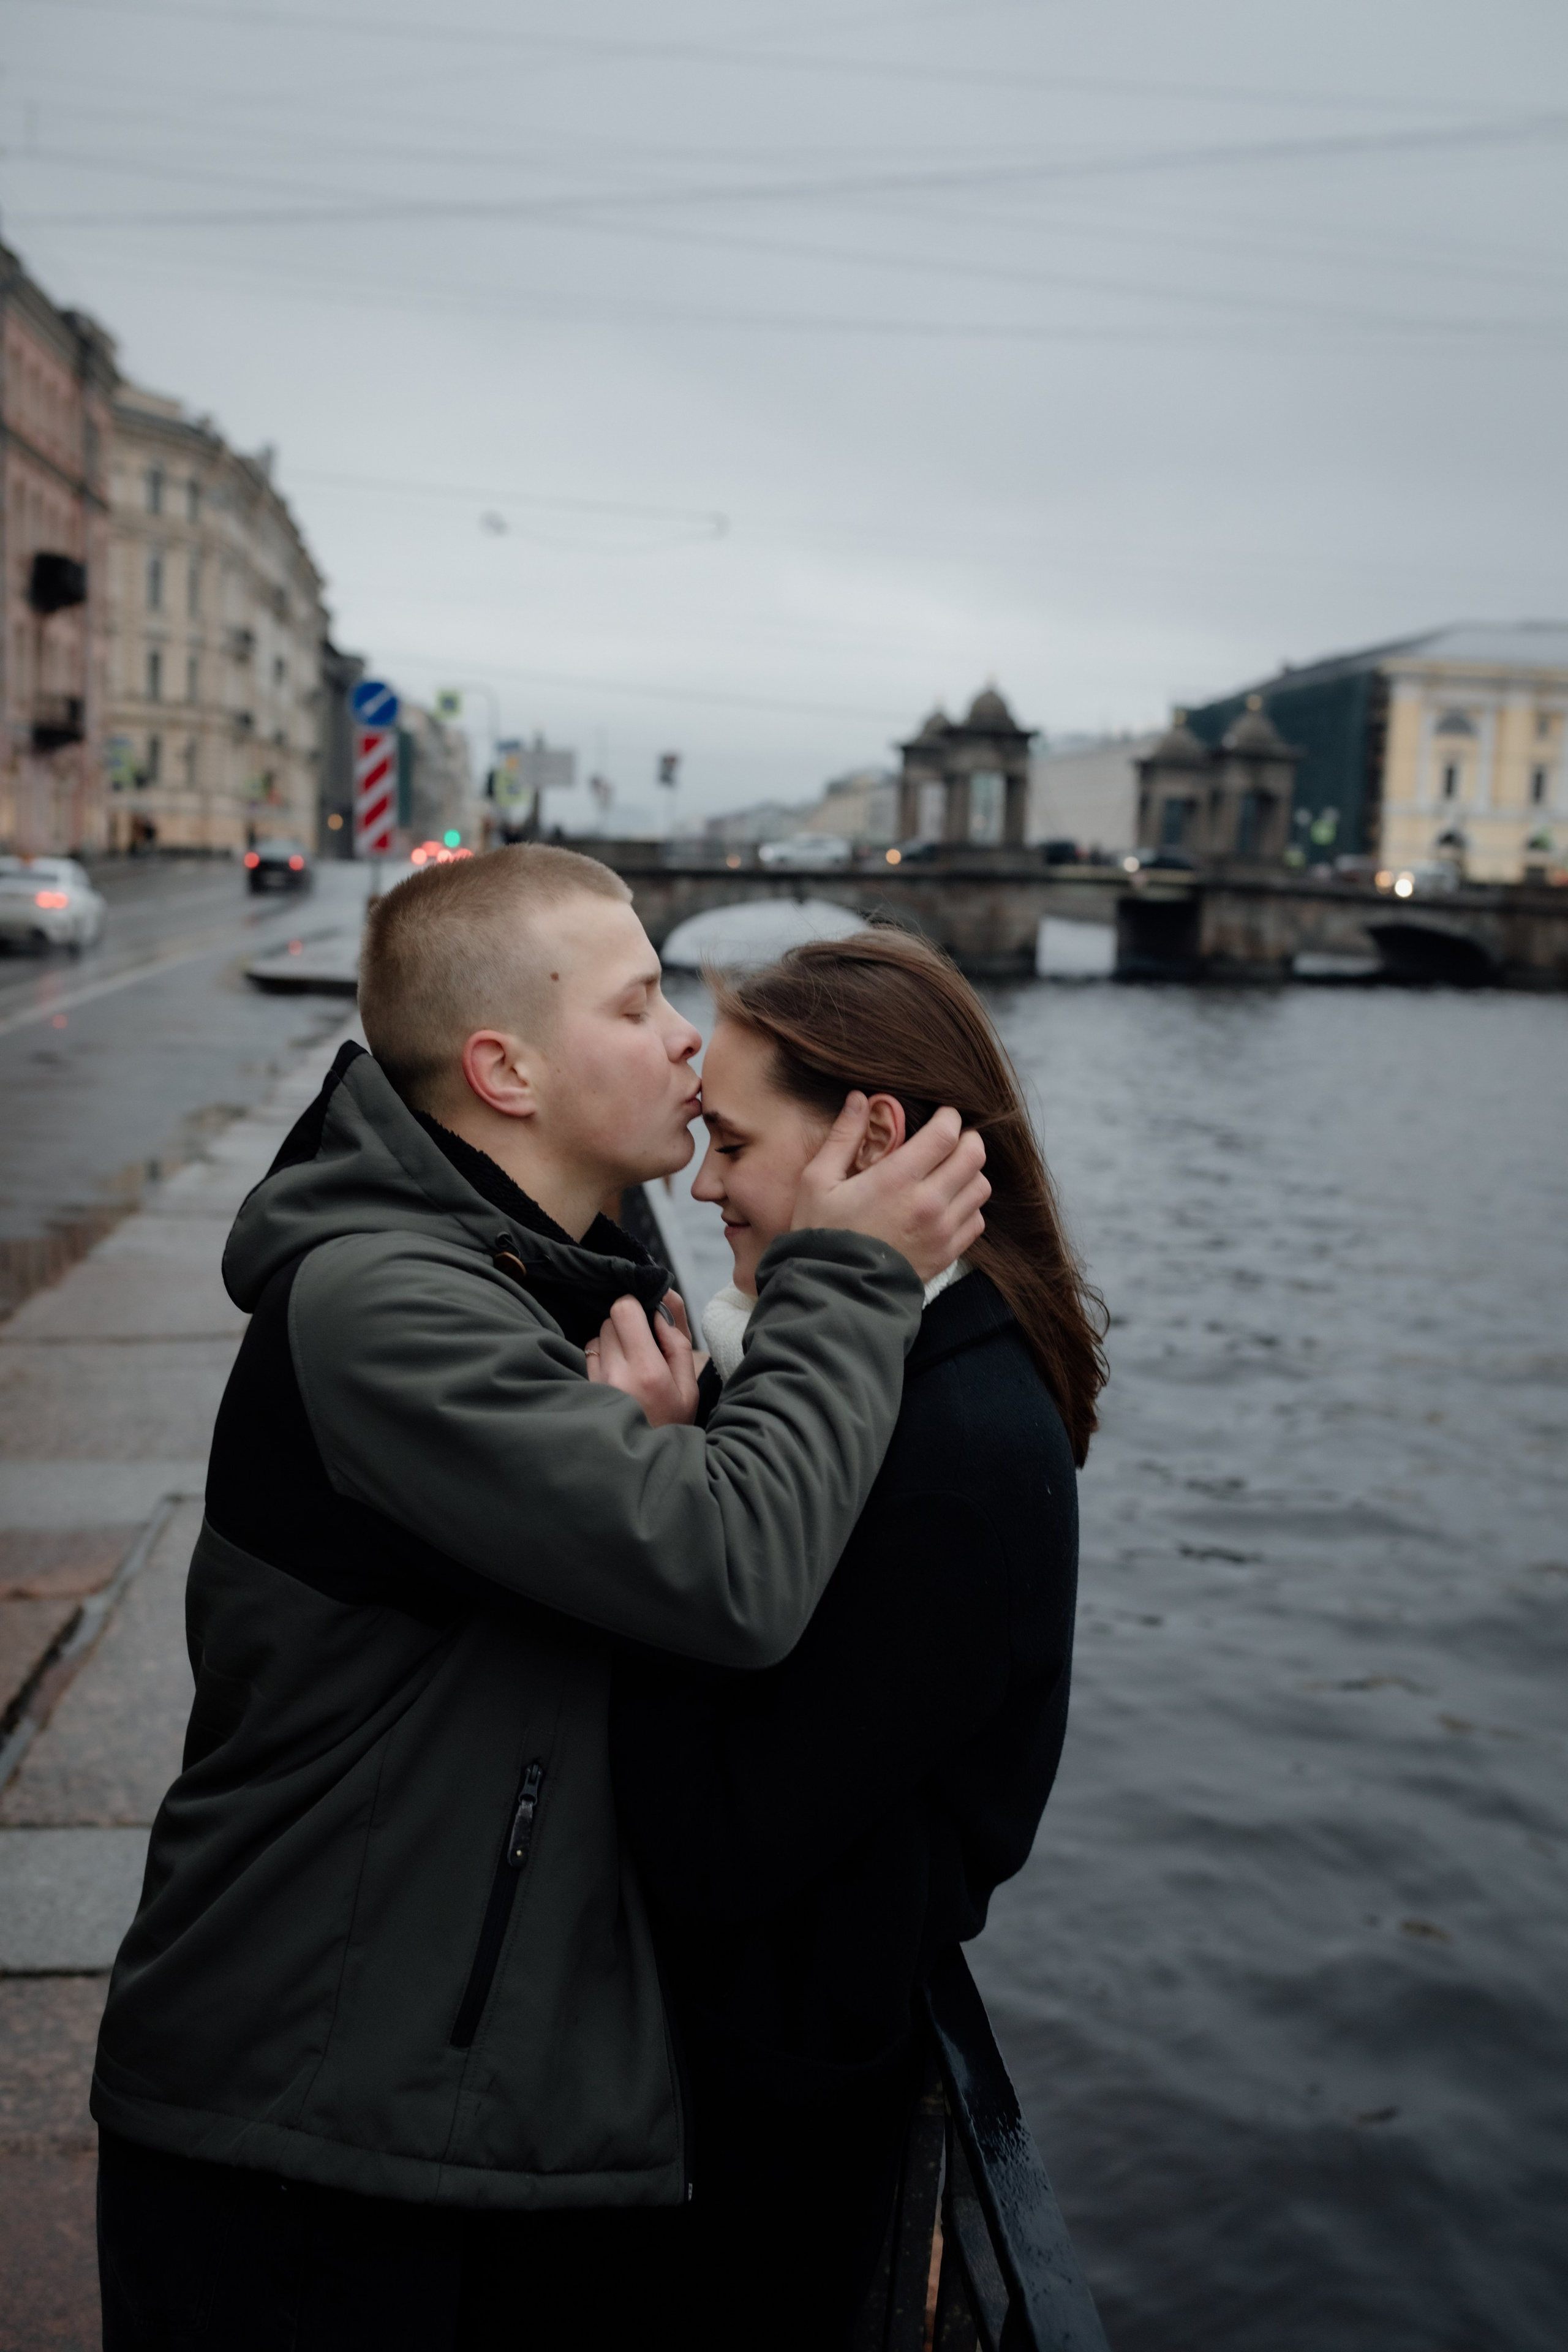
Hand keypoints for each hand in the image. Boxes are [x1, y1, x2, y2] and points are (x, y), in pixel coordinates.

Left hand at [584, 1290, 698, 1426]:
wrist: (645, 1464)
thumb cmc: (670, 1423)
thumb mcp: (688, 1386)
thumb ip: (678, 1342)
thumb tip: (661, 1306)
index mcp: (648, 1371)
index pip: (624, 1310)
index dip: (634, 1305)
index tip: (645, 1317)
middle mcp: (616, 1374)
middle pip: (609, 1319)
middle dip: (626, 1325)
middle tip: (641, 1345)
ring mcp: (595, 1383)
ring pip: (597, 1336)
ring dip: (612, 1341)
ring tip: (629, 1365)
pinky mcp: (583, 1389)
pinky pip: (588, 1355)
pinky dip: (601, 1358)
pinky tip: (615, 1377)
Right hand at [792, 1096, 988, 1283]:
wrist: (835, 1295)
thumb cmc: (821, 1235)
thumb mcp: (817, 1181)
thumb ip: (842, 1136)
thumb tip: (860, 1098)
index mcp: (897, 1179)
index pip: (946, 1134)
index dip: (949, 1117)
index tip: (942, 1115)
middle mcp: (929, 1203)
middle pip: (974, 1155)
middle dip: (966, 1139)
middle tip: (949, 1140)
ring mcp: (942, 1231)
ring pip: (981, 1186)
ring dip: (969, 1173)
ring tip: (949, 1172)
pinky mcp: (947, 1254)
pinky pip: (977, 1220)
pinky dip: (969, 1207)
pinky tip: (947, 1205)